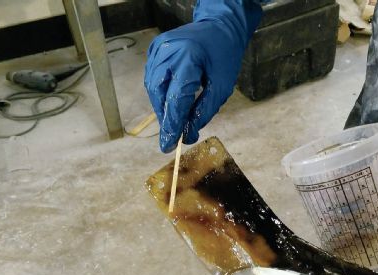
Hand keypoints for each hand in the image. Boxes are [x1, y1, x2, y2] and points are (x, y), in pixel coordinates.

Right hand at [144, 0, 261, 152]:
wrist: (220, 26)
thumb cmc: (224, 55)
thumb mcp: (222, 86)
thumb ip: (204, 112)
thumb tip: (188, 135)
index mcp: (187, 59)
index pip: (175, 99)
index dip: (172, 125)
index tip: (169, 146)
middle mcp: (167, 53)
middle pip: (159, 95)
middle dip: (166, 118)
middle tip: (174, 135)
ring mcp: (157, 50)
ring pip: (153, 88)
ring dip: (162, 107)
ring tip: (174, 120)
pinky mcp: (154, 50)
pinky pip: (153, 79)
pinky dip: (160, 94)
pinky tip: (171, 102)